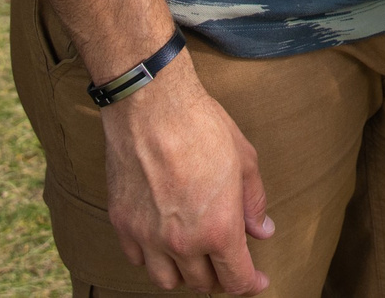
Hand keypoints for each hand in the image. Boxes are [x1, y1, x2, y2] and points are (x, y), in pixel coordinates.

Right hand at [102, 69, 273, 292]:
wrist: (151, 105)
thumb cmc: (202, 126)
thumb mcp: (244, 161)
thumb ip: (254, 203)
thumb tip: (262, 231)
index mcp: (218, 229)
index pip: (236, 280)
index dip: (250, 285)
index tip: (257, 280)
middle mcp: (181, 241)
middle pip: (202, 284)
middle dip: (219, 277)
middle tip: (227, 261)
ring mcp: (147, 235)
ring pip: (166, 281)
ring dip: (184, 274)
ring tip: (194, 255)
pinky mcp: (122, 223)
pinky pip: (137, 259)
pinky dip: (152, 257)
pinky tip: (163, 240)